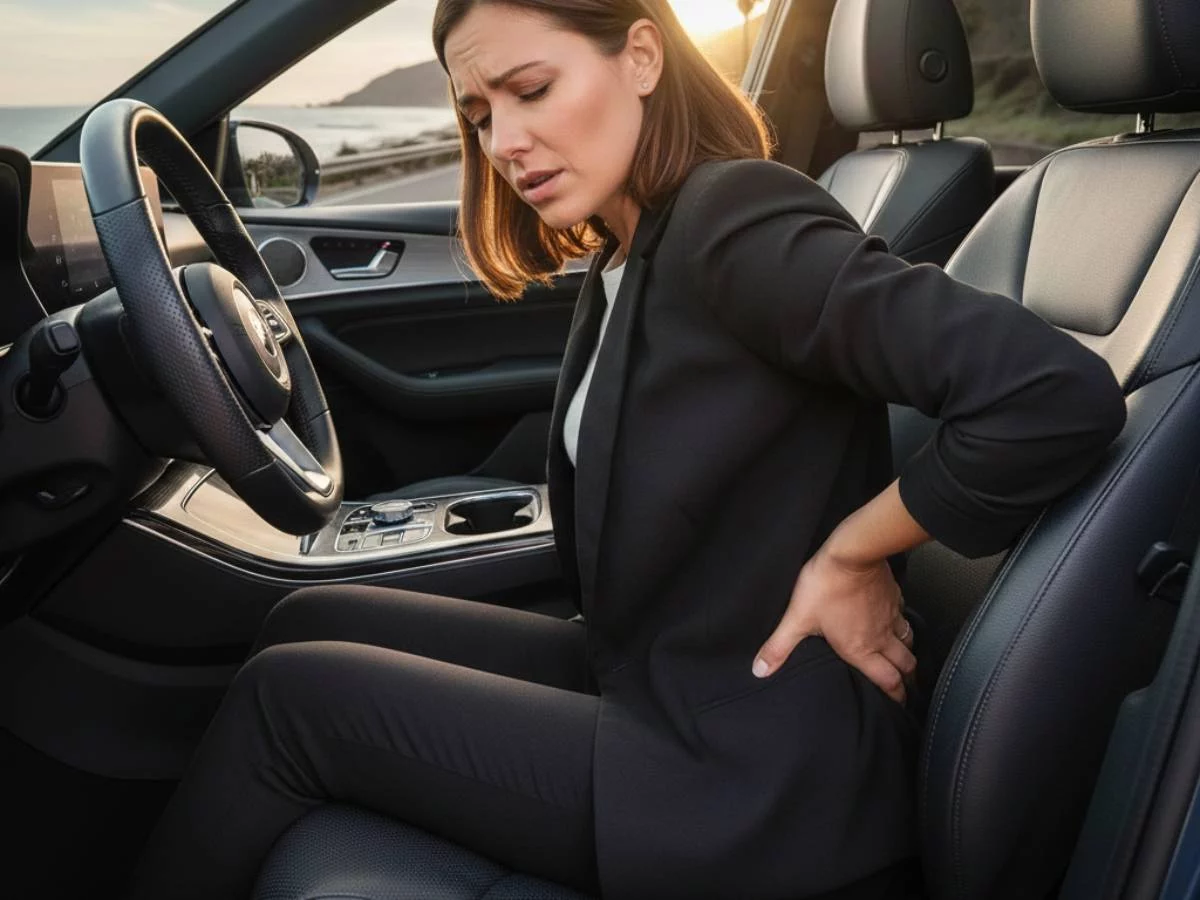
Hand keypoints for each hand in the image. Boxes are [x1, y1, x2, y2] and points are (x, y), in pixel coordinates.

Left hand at [752, 541, 915, 702]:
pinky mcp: (894, 596)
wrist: (852, 553)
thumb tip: (760, 670)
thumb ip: (779, 647)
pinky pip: (903, 615)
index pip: (887, 681)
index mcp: (860, 649)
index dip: (896, 697)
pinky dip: (901, 624)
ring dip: (907, 654)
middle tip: (907, 688)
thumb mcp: (797, 618)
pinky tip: (894, 620)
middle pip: (905, 665)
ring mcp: (890, 615)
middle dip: (907, 679)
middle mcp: (881, 637)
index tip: (899, 705)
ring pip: (908, 641)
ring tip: (904, 660)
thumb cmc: (826, 586)